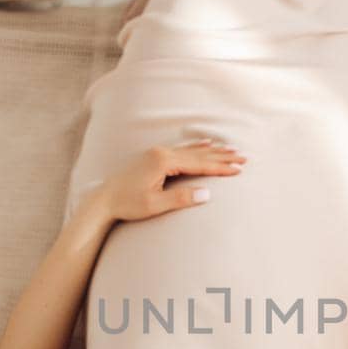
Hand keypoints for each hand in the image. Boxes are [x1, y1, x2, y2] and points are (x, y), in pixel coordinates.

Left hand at [103, 140, 244, 222]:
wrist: (104, 199)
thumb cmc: (128, 204)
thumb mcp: (155, 205)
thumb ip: (181, 198)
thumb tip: (207, 193)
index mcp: (163, 162)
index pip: (199, 164)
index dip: (220, 167)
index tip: (238, 169)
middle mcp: (161, 153)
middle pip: (199, 153)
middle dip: (222, 156)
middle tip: (243, 158)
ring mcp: (157, 153)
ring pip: (192, 149)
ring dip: (213, 150)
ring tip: (231, 150)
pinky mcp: (154, 156)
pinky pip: (182, 149)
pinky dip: (197, 146)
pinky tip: (206, 143)